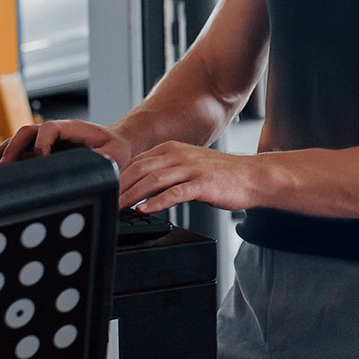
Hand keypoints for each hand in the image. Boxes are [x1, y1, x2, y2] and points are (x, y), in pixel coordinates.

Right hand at [0, 119, 133, 168]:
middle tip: (3, 167)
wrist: (117, 142)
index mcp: (71, 128)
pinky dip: (5, 156)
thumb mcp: (114, 155)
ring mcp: (47, 139)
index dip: (42, 143)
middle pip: (27, 133)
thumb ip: (103, 161)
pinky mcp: (42, 149)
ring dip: (4, 151)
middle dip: (13, 148)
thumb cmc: (115, 148)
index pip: (49, 129)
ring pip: (19, 141)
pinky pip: (20, 150)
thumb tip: (94, 170)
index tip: (40, 158)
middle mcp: (55, 132)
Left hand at [118, 142, 261, 212]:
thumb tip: (139, 185)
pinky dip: (157, 202)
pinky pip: (175, 192)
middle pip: (141, 168)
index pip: (137, 161)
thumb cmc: (222, 175)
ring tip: (119, 207)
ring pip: (154, 179)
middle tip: (106, 201)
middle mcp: (180, 155)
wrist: (253, 177)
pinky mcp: (203, 184)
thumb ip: (165, 171)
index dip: (118, 177)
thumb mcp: (188, 165)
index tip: (106, 191)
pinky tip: (145, 210)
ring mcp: (192, 168)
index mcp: (172, 149)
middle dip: (120, 186)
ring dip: (133, 194)